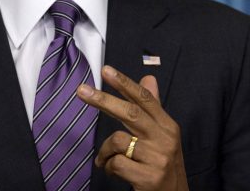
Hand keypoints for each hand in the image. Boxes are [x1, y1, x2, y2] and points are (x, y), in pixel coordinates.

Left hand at [77, 65, 188, 190]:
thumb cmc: (163, 165)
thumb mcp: (163, 136)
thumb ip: (153, 109)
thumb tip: (148, 78)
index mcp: (168, 126)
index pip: (144, 99)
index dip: (124, 83)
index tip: (106, 70)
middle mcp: (165, 139)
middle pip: (130, 113)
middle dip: (103, 100)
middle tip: (81, 90)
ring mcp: (158, 159)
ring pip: (118, 141)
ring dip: (105, 151)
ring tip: (106, 160)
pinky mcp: (149, 178)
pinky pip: (116, 164)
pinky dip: (109, 167)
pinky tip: (113, 171)